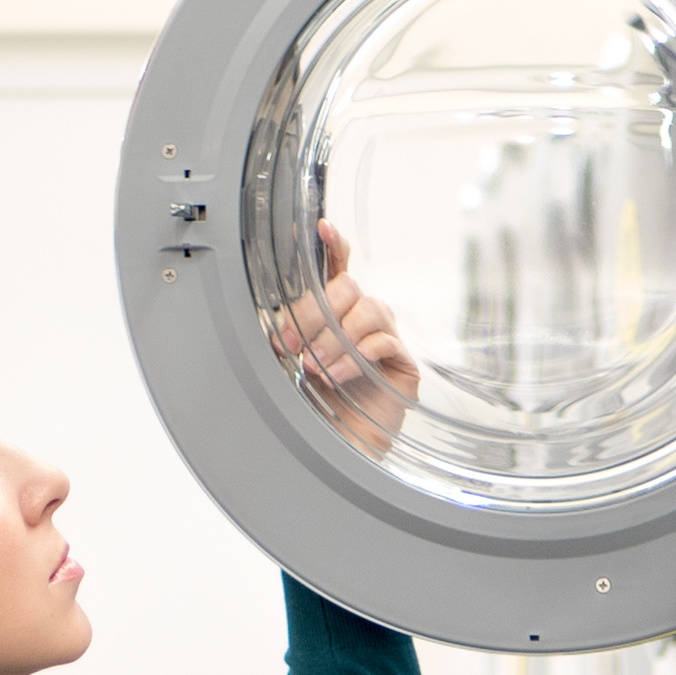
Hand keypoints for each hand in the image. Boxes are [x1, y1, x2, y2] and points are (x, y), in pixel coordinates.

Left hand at [272, 222, 423, 459]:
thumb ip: (291, 340)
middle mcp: (363, 318)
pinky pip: (382, 341)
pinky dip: (356, 356)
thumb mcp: (297, 366)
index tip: (322, 227)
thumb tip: (272, 328)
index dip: (333, 246)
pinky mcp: (403, 363)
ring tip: (317, 368)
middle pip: (346, 287)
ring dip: (334, 339)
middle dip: (314, 315)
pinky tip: (340, 375)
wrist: (344, 446)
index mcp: (338, 312)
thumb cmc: (322, 405)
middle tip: (293, 346)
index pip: (338, 269)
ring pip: (366, 310)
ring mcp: (385, 337)